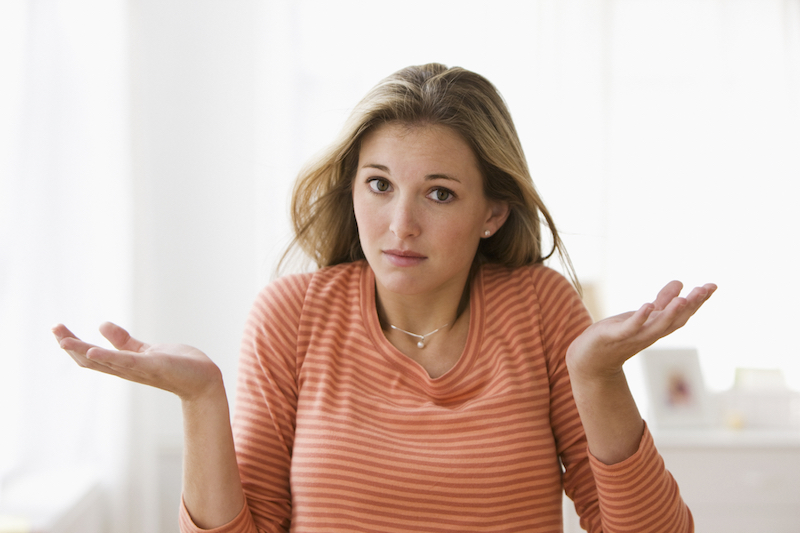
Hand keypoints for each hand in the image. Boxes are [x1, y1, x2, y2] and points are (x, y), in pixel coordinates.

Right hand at [52, 322, 223, 401]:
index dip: (72, 344)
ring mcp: (139, 369)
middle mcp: (127, 370)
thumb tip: (100, 325)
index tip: (57, 329)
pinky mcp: (153, 366)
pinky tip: (93, 350)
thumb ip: (124, 342)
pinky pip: (128, 362)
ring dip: (83, 351)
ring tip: (63, 340)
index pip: (90, 357)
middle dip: (70, 346)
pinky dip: (110, 357)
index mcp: (123, 365)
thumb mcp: (145, 351)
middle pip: (91, 361)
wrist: (203, 379)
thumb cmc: (177, 367)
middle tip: (54, 329)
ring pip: (105, 362)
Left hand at [567, 281, 716, 379]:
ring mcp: (634, 337)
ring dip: (671, 313)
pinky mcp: (614, 336)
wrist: (591, 359)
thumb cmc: (617, 336)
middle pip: (675, 320)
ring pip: (657, 327)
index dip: (698, 301)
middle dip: (691, 305)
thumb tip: (680, 283)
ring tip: (683, 299)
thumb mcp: (641, 315)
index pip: (683, 314)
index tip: (712, 286)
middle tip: (704, 289)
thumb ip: (661, 301)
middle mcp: (650, 334)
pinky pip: (630, 328)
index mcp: (657, 327)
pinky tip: (647, 306)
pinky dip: (639, 319)